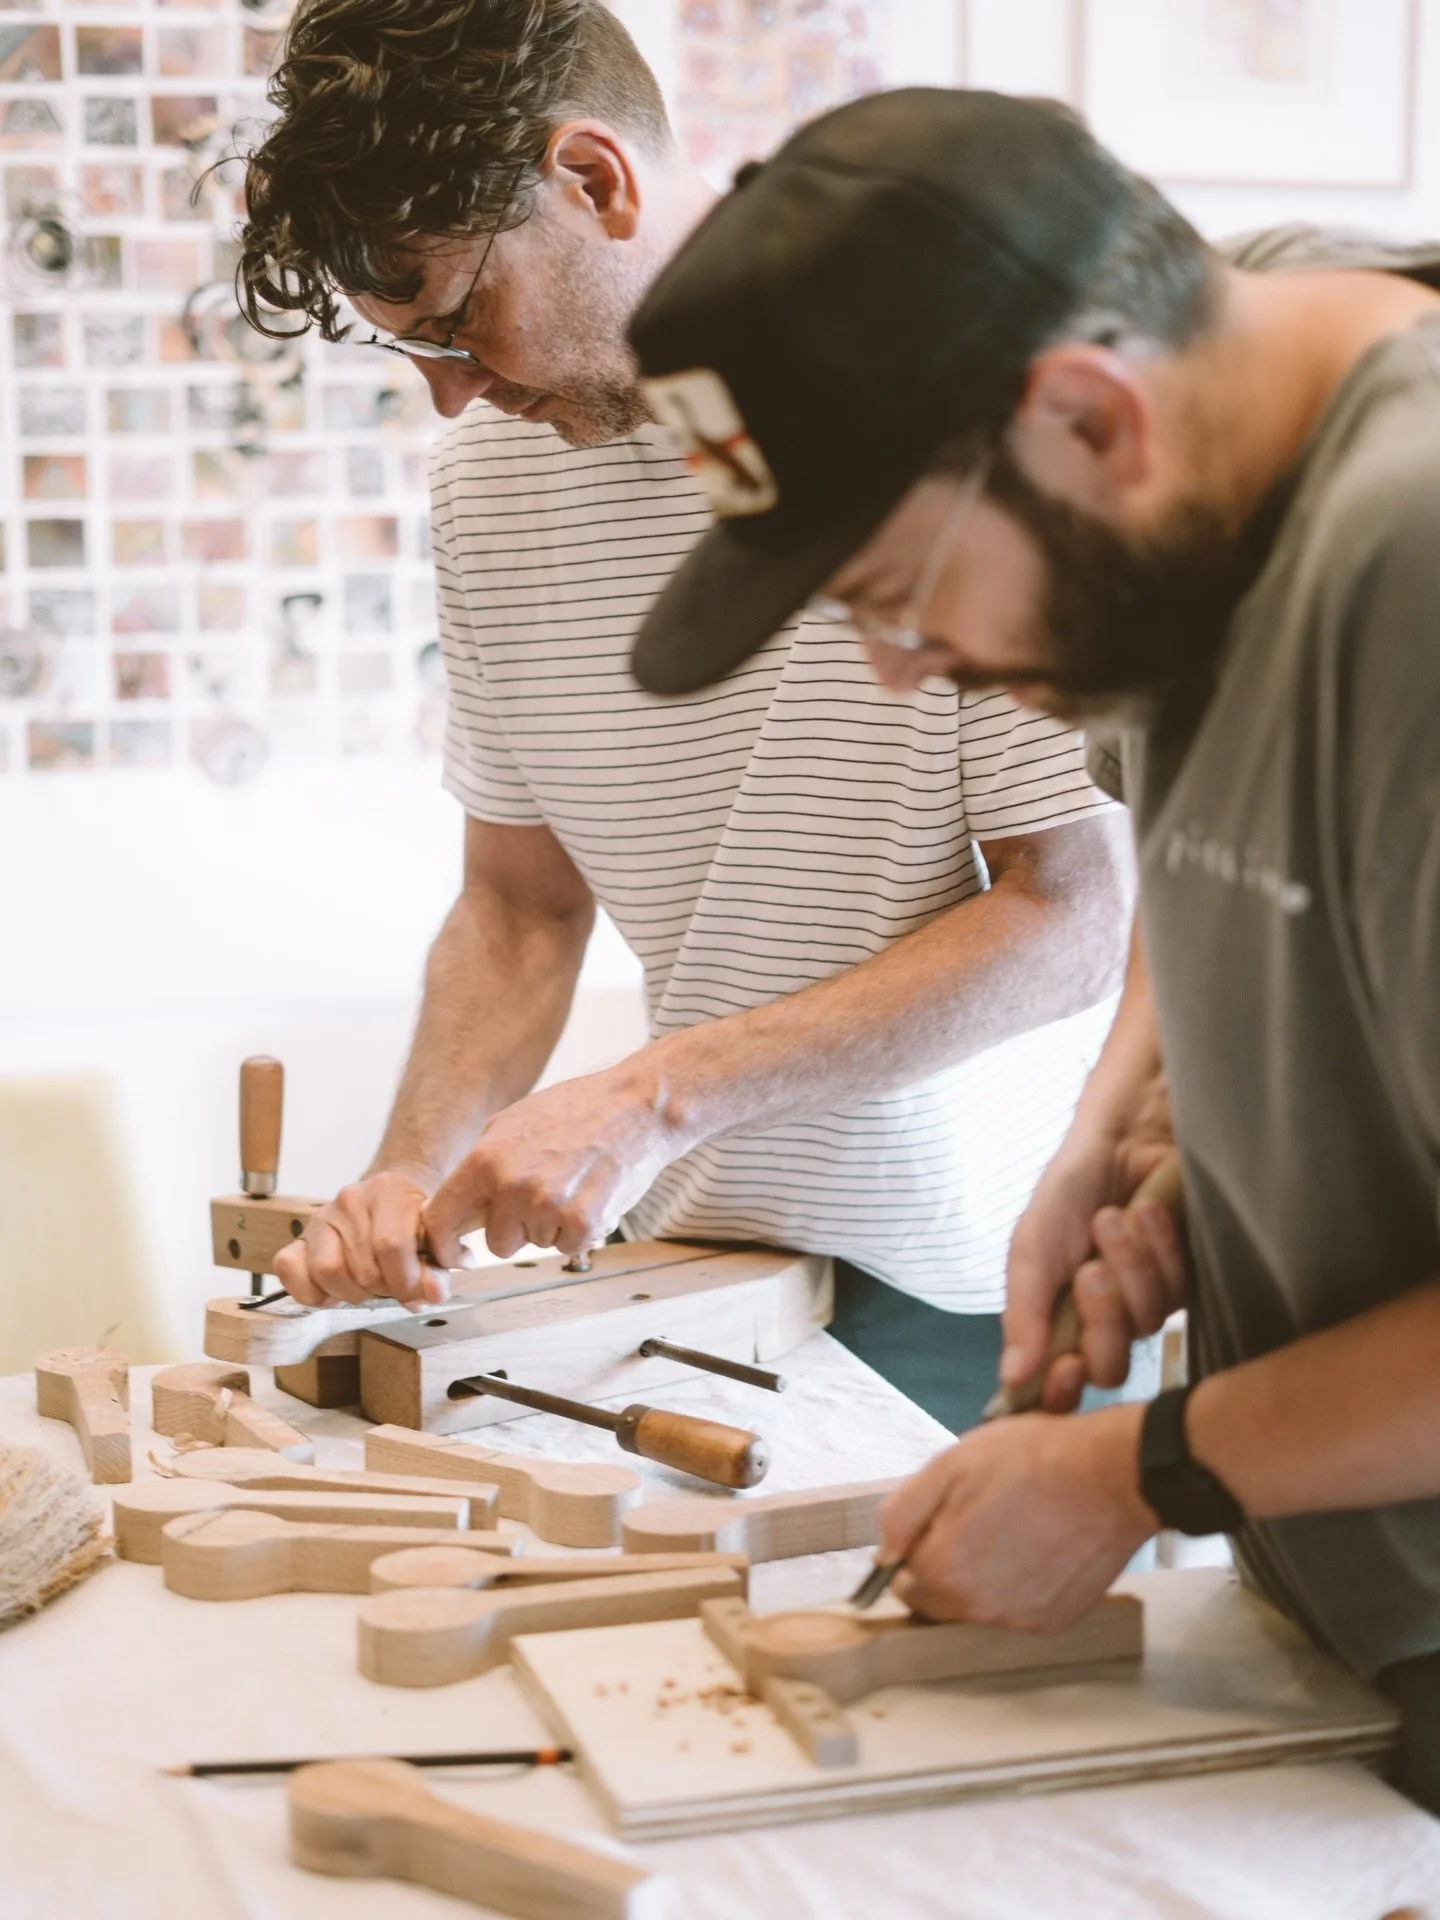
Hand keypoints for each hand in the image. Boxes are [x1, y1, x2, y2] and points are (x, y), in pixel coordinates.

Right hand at [273, 1168, 450, 1308]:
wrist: (394, 1191)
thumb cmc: (416, 1219)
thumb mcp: (437, 1238)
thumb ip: (438, 1268)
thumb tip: (435, 1293)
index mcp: (389, 1191)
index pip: (391, 1246)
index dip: (406, 1281)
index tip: (417, 1293)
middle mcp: (351, 1200)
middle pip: (362, 1267)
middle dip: (383, 1290)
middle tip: (393, 1288)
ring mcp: (322, 1217)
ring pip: (326, 1271)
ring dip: (351, 1293)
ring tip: (366, 1289)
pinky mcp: (301, 1236)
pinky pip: (288, 1267)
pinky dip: (312, 1291)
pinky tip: (335, 1291)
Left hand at [420, 1060, 689, 1267]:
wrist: (635, 1108)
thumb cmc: (577, 1109)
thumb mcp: (510, 1123)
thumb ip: (480, 1166)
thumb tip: (456, 1204)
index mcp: (485, 1159)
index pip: (441, 1220)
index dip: (445, 1246)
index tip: (458, 1254)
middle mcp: (512, 1186)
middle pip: (497, 1243)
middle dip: (517, 1228)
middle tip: (543, 1193)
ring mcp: (547, 1206)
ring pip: (536, 1243)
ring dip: (552, 1225)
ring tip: (572, 1184)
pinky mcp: (582, 1223)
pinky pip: (569, 1247)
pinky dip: (580, 1230)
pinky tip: (590, 1195)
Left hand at [879, 1405, 1156, 1631]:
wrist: (1112, 1475)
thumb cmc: (1035, 1460)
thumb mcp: (951, 1463)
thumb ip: (902, 1512)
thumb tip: (883, 1553)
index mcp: (943, 1571)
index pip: (901, 1576)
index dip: (918, 1541)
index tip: (942, 1518)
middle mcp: (978, 1609)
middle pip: (937, 1596)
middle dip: (946, 1562)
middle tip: (978, 1518)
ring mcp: (1019, 1620)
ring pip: (978, 1603)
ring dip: (983, 1574)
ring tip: (1013, 1526)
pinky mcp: (1054, 1621)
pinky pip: (1018, 1608)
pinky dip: (1020, 1583)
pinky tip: (1038, 1546)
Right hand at [1003, 1072, 1184, 1411]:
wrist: (1125, 1135)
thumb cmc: (1071, 1187)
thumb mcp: (1032, 1245)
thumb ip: (1022, 1311)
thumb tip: (1011, 1378)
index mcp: (1057, 1321)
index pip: (1059, 1386)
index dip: (1061, 1393)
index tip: (1066, 1369)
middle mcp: (1102, 1322)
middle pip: (1109, 1368)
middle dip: (1102, 1319)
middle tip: (1091, 1272)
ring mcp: (1146, 1302)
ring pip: (1146, 1324)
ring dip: (1129, 1267)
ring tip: (1113, 1217)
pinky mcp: (1186, 1280)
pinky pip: (1180, 1291)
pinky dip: (1159, 1248)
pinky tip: (1147, 1211)